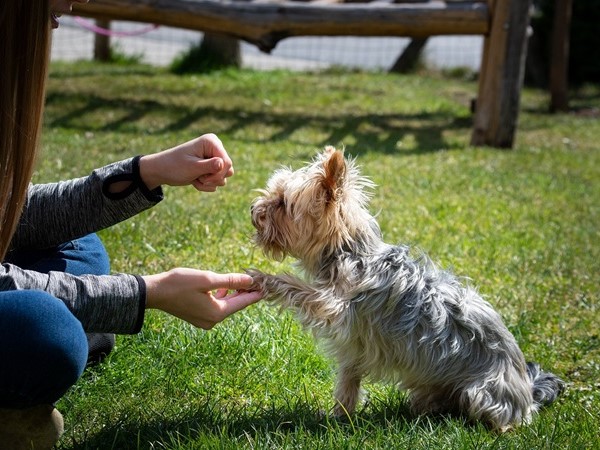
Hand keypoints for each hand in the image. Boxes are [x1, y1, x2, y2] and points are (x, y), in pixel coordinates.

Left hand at [139, 133, 233, 191]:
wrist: (162, 171)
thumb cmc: (175, 166)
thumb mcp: (192, 167)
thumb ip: (209, 166)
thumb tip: (224, 164)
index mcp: (211, 142)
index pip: (227, 162)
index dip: (218, 173)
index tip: (204, 178)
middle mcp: (215, 148)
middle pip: (228, 170)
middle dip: (214, 178)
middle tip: (199, 178)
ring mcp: (214, 158)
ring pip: (223, 177)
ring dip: (209, 183)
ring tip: (195, 178)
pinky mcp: (211, 168)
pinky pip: (217, 181)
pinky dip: (206, 185)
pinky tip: (195, 180)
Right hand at [143, 268, 262, 329]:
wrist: (154, 293)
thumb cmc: (179, 284)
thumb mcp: (207, 279)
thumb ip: (230, 281)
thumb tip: (250, 281)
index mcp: (217, 313)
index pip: (243, 303)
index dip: (256, 293)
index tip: (268, 286)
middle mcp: (213, 321)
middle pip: (235, 305)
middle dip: (245, 293)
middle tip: (257, 281)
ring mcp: (204, 321)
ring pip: (226, 306)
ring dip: (234, 294)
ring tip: (244, 282)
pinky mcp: (197, 317)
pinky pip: (216, 307)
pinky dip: (222, 297)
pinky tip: (224, 288)